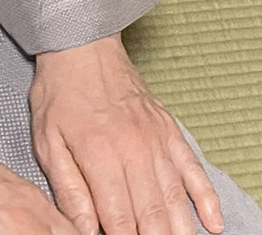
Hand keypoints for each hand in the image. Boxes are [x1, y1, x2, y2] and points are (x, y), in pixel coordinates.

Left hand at [29, 35, 224, 234]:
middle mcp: (135, 150)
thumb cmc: (61, 93)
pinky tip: (213, 222)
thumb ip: (69, 190)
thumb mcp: (48, 143)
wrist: (84, 45)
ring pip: (175, 197)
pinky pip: (193, 169)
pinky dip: (206, 198)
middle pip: (152, 213)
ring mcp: (157, 140)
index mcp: (101, 156)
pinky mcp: (169, 131)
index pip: (118, 218)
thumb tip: (82, 230)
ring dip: (182, 229)